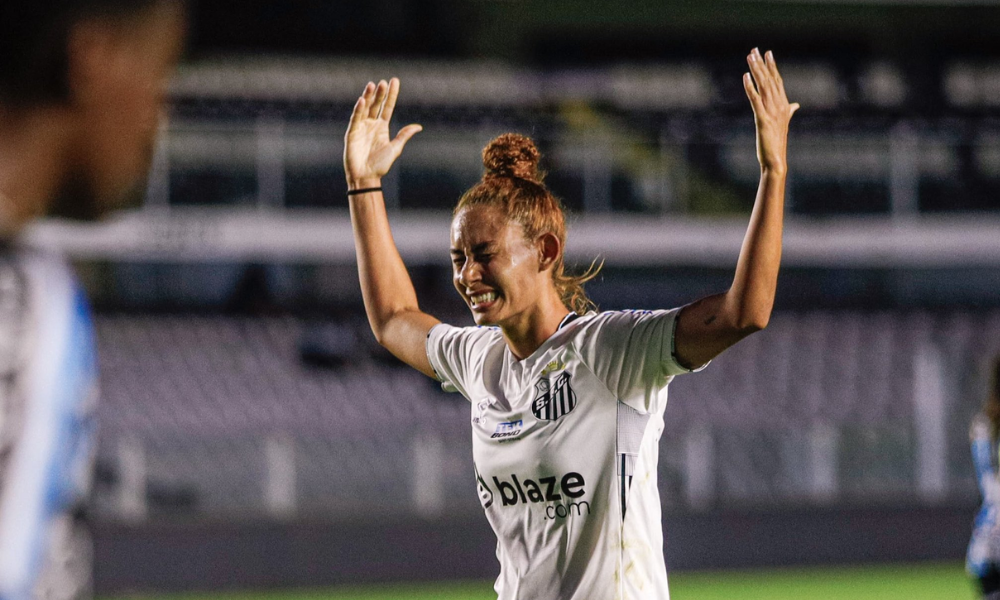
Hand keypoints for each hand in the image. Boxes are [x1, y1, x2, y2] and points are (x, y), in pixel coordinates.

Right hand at [344, 78, 421, 188]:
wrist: (367, 177)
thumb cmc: (380, 165)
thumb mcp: (395, 148)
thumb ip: (404, 136)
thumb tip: (418, 126)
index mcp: (382, 127)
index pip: (387, 107)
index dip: (391, 95)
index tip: (394, 81)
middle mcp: (371, 124)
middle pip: (376, 105)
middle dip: (380, 93)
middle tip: (384, 82)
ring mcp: (361, 127)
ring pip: (365, 108)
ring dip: (368, 97)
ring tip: (372, 85)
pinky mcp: (352, 133)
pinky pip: (355, 119)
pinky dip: (358, 110)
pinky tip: (362, 100)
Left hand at [743, 48, 798, 173]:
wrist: (776, 160)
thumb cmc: (777, 143)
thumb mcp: (783, 124)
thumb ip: (789, 112)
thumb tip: (795, 105)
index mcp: (783, 105)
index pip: (777, 81)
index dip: (772, 66)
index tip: (768, 53)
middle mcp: (779, 105)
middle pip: (769, 80)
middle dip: (762, 64)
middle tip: (755, 49)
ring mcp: (771, 112)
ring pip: (763, 86)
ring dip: (756, 71)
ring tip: (750, 57)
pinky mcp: (763, 120)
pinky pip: (755, 101)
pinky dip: (750, 88)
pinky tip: (745, 78)